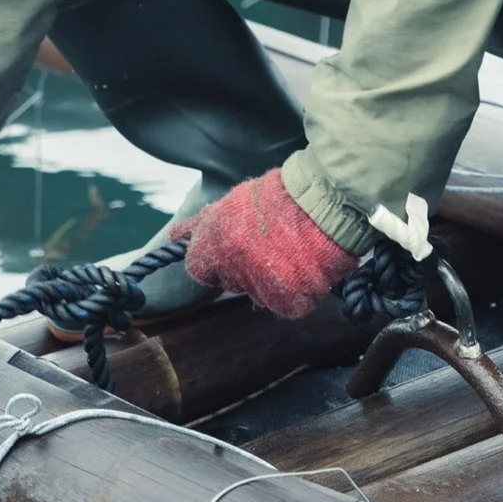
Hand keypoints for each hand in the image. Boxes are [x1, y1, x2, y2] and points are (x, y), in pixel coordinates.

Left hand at [173, 170, 357, 319]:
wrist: (325, 202)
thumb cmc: (282, 196)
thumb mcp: (234, 202)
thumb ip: (204, 223)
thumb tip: (177, 235)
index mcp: (216, 240)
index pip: (198, 269)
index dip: (215, 258)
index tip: (232, 249)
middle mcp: (234, 266)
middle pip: (229, 281)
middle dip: (243, 269)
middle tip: (267, 246)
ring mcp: (261, 286)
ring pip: (258, 294)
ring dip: (270, 281)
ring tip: (291, 253)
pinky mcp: (287, 301)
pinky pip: (286, 305)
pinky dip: (296, 294)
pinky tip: (304, 269)